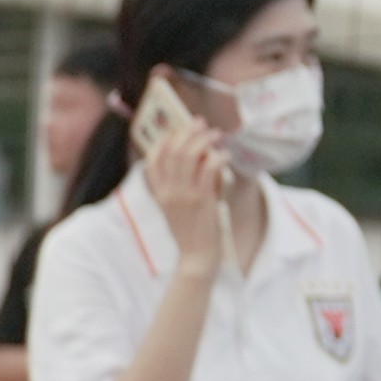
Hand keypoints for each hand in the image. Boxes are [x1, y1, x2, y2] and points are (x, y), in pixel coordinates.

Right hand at [139, 109, 230, 262]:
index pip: (153, 159)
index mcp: (159, 193)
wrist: (196, 256)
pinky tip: (226, 156)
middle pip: (173, 151)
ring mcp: (183, 195)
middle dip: (188, 132)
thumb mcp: (176, 207)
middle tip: (201, 123)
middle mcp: (168, 192)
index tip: (179, 130)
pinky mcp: (201, 199)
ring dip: (204, 139)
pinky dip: (219, 156)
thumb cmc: (191, 231)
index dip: (165, 140)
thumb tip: (195, 159)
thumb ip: (179, 185)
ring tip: (217, 135)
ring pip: (189, 155)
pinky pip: (209, 167)